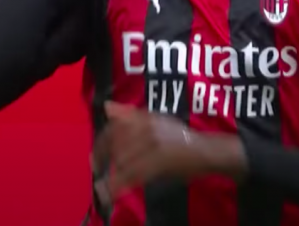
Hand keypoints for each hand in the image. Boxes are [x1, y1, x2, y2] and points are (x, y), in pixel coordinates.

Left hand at [91, 102, 245, 204]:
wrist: (204, 150)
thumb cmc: (179, 136)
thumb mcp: (155, 119)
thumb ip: (130, 115)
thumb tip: (106, 106)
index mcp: (145, 118)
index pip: (114, 127)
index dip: (100, 143)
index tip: (94, 155)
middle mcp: (147, 129)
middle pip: (116, 145)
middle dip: (104, 159)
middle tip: (98, 170)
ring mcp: (153, 146)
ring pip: (122, 161)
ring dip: (112, 173)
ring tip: (106, 183)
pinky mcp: (158, 163)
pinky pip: (132, 175)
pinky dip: (119, 185)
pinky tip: (111, 192)